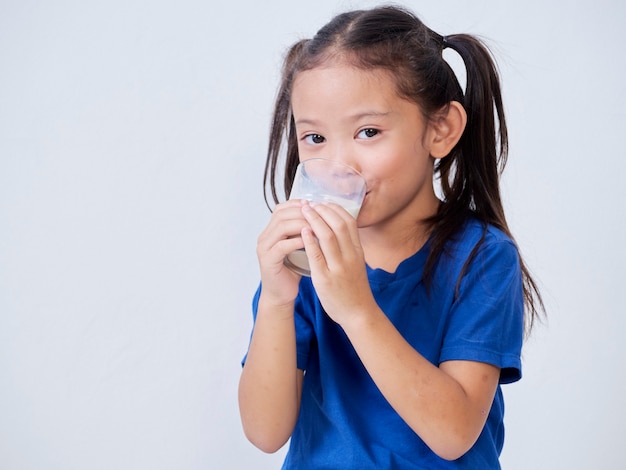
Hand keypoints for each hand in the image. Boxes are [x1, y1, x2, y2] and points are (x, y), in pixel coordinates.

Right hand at [256, 199, 309, 305]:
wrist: (282, 293)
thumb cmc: (294, 269)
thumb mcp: (300, 245)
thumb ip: (305, 230)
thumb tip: (323, 214)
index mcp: (272, 230)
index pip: (282, 208)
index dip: (299, 204)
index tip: (317, 206)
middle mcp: (265, 236)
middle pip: (281, 214)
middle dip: (302, 212)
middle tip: (319, 214)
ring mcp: (264, 248)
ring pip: (281, 227)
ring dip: (301, 224)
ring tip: (317, 226)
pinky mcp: (267, 261)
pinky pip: (281, 246)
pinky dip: (296, 241)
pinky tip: (310, 242)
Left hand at [300, 202, 375, 324]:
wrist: (358, 313)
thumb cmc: (354, 288)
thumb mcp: (356, 263)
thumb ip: (349, 247)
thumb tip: (337, 229)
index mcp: (358, 251)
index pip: (349, 222)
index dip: (335, 209)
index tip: (323, 202)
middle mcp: (350, 256)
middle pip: (339, 225)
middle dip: (323, 210)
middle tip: (310, 203)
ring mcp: (339, 267)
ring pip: (328, 236)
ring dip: (314, 220)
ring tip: (304, 211)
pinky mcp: (326, 279)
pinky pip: (317, 255)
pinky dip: (310, 240)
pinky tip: (303, 231)